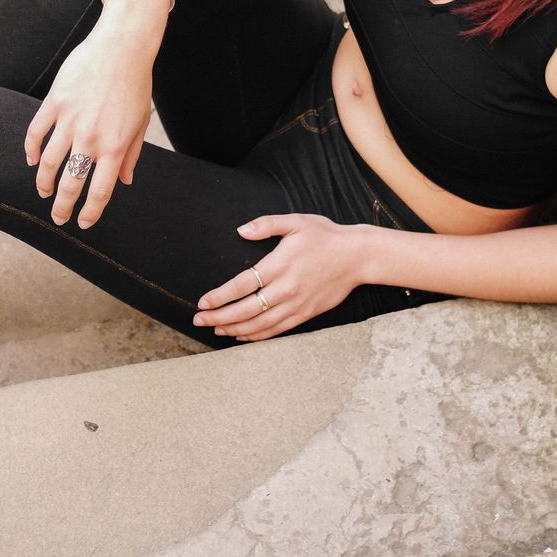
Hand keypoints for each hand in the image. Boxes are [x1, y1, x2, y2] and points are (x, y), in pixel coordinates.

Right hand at [23, 25, 155, 229]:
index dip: (90, 212)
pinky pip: (36, 133)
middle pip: (71, 184)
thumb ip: (132, 154)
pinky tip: (31, 160)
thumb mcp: (141, 122)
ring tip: (43, 191)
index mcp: (115, 147)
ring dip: (43, 182)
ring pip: (48, 163)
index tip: (83, 223)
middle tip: (58, 217)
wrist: (121, 47)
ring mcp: (70, 121)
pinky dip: (30, 150)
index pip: (100, 191)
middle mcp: (91, 139)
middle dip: (63, 207)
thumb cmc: (135, 84)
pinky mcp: (55, 103)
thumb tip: (125, 182)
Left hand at [193, 214, 369, 340]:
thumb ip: (266, 225)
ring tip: (215, 330)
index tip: (202, 302)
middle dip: (218, 318)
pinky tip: (243, 335)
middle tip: (199, 321)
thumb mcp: (296, 221)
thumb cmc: (326, 236)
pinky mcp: (306, 314)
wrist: (358, 257)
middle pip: (245, 310)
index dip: (219, 297)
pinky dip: (257, 335)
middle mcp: (286, 289)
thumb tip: (241, 230)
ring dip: (234, 329)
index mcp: (279, 265)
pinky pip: (277, 329)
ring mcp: (296, 305)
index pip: (241, 286)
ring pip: (259, 324)